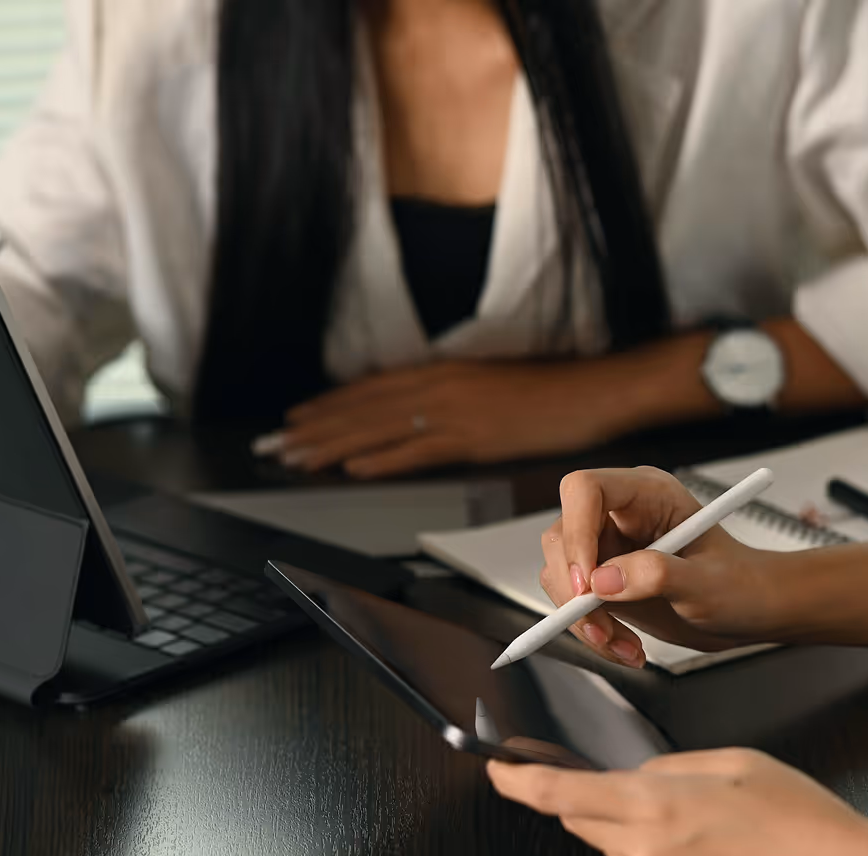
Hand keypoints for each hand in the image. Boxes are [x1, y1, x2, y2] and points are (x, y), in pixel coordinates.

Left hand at [251, 337, 719, 479]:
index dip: (327, 407)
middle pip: (362, 409)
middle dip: (313, 429)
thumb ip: (451, 399)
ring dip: (332, 445)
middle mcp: (440, 387)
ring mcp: (455, 410)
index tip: (294, 420)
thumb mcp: (490, 389)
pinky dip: (380, 459)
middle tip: (273, 444)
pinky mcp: (474, 436)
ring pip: (378, 428)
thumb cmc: (549, 393)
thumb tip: (418, 416)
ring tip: (294, 458)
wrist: (593, 391)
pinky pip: (416, 450)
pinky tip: (351, 469)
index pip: (370, 391)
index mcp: (443, 374)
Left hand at [488, 748, 867, 855]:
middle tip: (663, 799)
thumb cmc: (797, 817)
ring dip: (642, 841)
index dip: (519, 782)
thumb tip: (636, 781)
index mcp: (653, 807)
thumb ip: (667, 769)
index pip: (561, 794)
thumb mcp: (730, 762)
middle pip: (588, 824)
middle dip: (605, 806)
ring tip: (709, 836)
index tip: (498, 771)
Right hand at [540, 467, 784, 667]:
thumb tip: (603, 580)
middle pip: (563, 537)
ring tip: (622, 645)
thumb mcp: (707, 584)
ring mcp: (609, 548)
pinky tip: (624, 647)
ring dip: (583, 619)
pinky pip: (573, 604)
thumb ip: (657, 575)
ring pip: (561, 575)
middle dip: (575, 590)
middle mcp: (620, 515)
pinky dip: (591, 632)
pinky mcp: (603, 580)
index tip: (586, 582)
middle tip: (601, 628)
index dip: (576, 532)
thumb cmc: (740, 585)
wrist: (749, 612)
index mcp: (648, 494)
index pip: (586, 490)